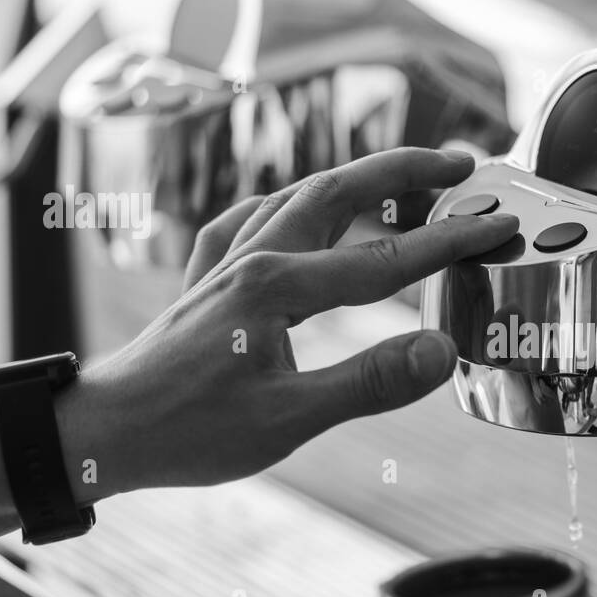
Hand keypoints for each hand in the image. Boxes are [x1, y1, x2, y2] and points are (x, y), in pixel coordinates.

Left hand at [57, 147, 516, 499]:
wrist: (100, 432)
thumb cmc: (188, 431)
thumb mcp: (287, 422)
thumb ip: (369, 382)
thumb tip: (440, 350)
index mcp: (276, 287)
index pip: (385, 259)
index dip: (448, 241)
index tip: (496, 225)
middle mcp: (252, 258)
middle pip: (339, 192)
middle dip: (404, 170)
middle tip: (461, 164)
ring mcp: (226, 262)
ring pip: (300, 196)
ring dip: (357, 180)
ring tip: (404, 180)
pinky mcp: (208, 277)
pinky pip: (257, 217)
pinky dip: (294, 203)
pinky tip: (299, 212)